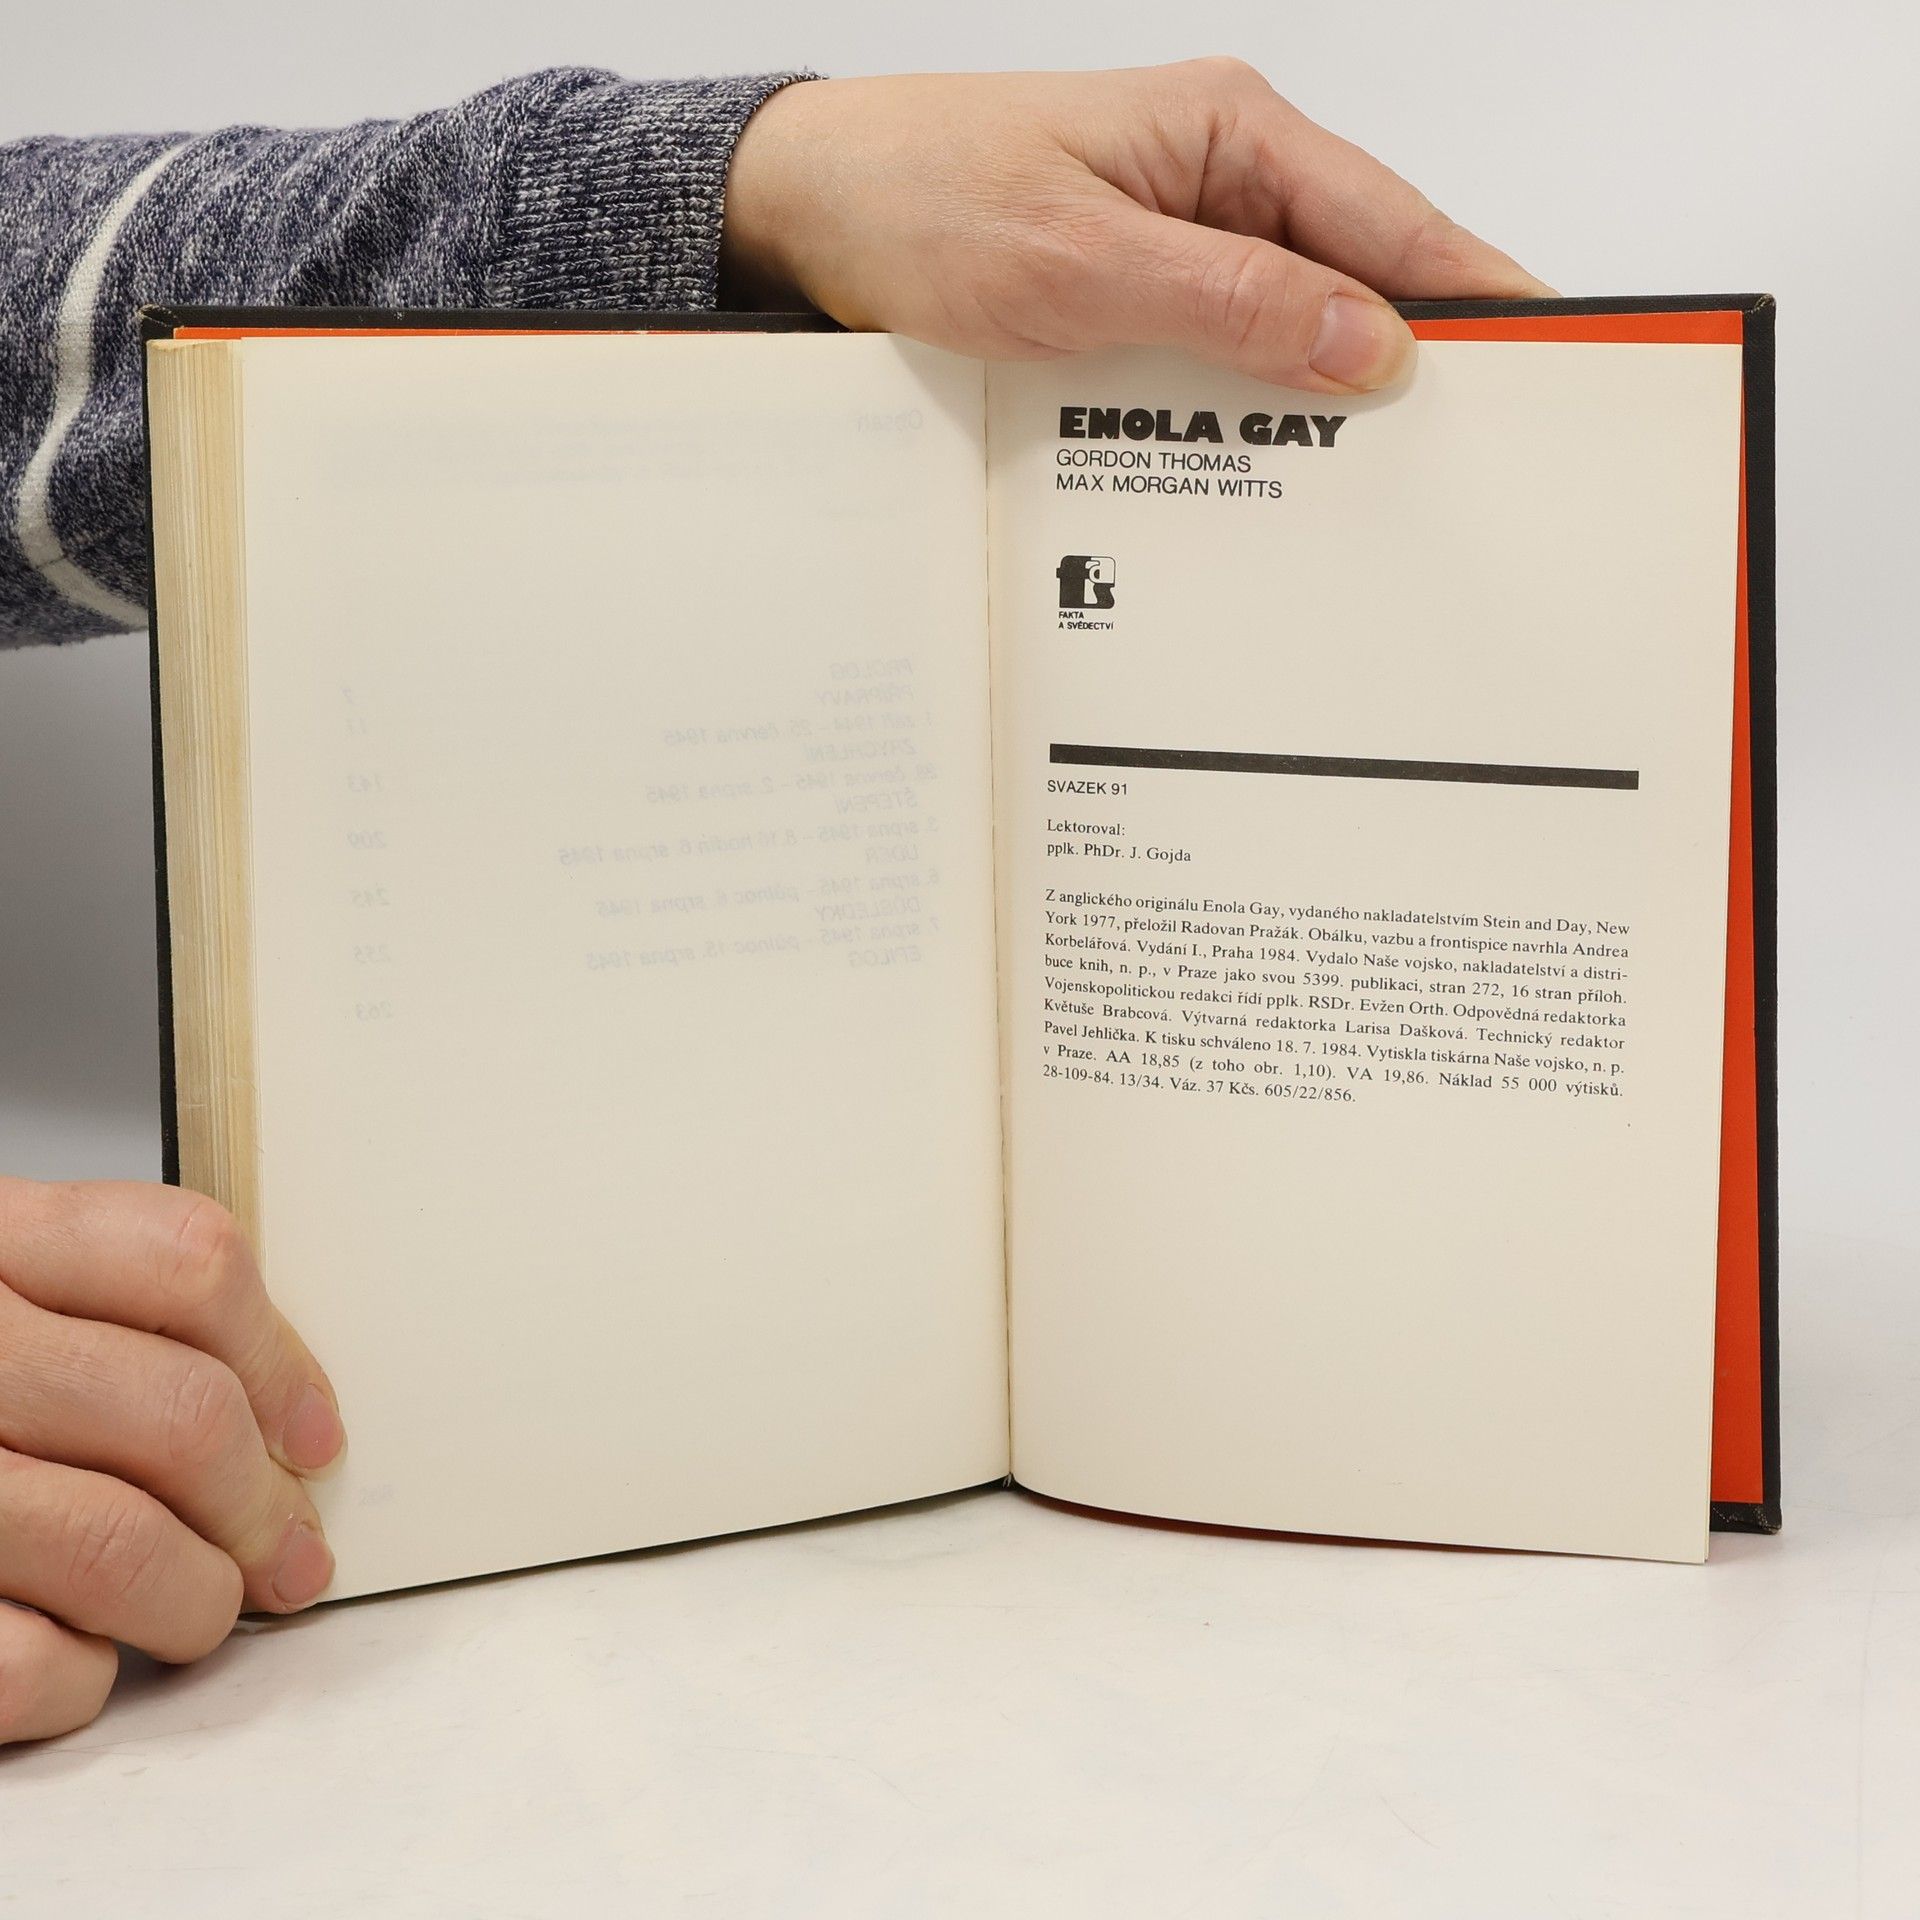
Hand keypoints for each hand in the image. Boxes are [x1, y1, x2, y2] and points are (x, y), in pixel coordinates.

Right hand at [0, 1178, 343, 1743]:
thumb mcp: (11, 1302)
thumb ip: (119, 1322)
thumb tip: (287, 1427)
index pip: (188, 1263)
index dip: (281, 1363)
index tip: (313, 1438)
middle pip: (181, 1415)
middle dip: (260, 1509)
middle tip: (286, 1552)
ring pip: (123, 1548)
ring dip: (197, 1601)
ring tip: (200, 1608)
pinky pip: (32, 1661)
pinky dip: (82, 1678)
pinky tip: (78, 1653)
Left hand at [722, 59, 1551, 394]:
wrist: (811, 210)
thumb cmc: (923, 202)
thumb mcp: (1080, 265)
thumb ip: (1231, 303)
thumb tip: (1372, 343)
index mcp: (1233, 134)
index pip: (1394, 224)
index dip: (1476, 297)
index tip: (1551, 359)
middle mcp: (1223, 178)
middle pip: (1360, 279)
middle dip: (1415, 366)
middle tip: (1476, 459)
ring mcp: (1184, 236)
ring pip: (1295, 328)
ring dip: (1327, 400)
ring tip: (1385, 487)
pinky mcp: (1143, 291)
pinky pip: (1227, 354)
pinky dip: (1253, 407)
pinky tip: (1270, 466)